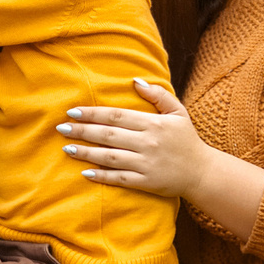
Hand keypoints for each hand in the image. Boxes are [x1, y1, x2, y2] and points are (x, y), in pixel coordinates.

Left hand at [56, 79, 215, 197]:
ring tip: (67, 148)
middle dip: (83, 131)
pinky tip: (85, 172)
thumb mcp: (178, 112)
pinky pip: (120, 179)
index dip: (92, 113)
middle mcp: (148, 143)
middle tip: (61, 128)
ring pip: (110, 157)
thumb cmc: (187, 140)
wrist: (203, 172)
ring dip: (86, 153)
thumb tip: (135, 81)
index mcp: (153, 124)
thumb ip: (158, 95)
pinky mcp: (146, 183)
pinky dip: (102, 176)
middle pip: (109, 135)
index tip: (72, 111)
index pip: (116, 116)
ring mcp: (146, 164)